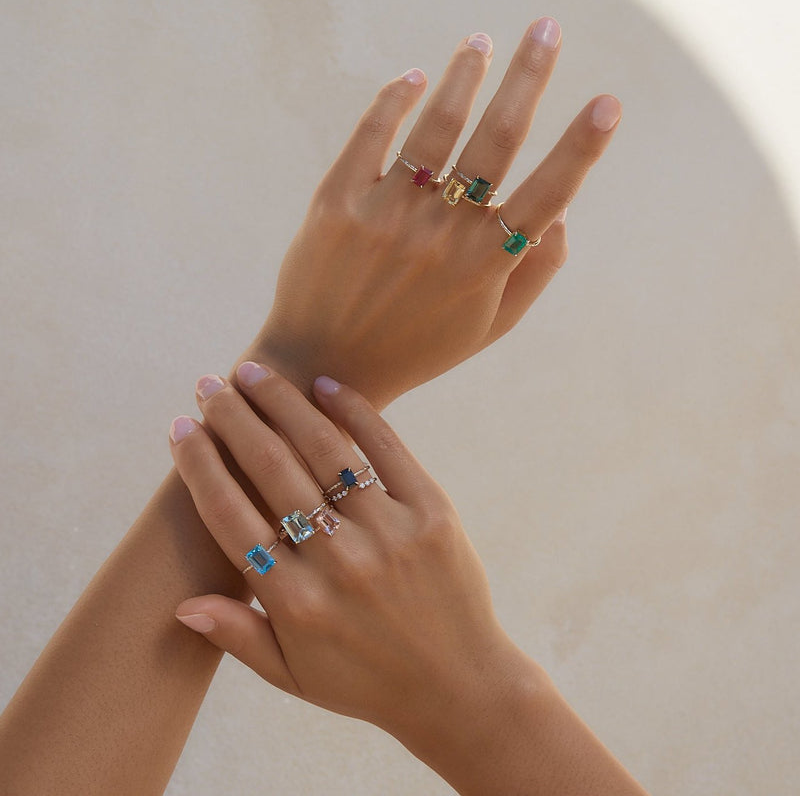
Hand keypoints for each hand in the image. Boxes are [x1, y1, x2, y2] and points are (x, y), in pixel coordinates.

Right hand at [170, 364, 542, 768]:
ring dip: (282, 403)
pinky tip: (324, 384)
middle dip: (231, 418)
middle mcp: (337, 560)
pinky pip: (385, 448)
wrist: (460, 686)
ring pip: (322, 448)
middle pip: (269, 469)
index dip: (198, 465)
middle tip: (209, 385)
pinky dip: (353, 410)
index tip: (179, 428)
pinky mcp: (430, 510)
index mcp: (293, 601)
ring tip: (254, 373)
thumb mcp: (293, 676)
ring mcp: (387, 531)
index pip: (228, 515)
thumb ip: (237, 636)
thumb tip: (181, 601)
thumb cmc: (368, 682)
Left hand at [249, 19, 620, 407]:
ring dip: (464, 75)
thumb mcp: (486, 328)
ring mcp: (385, 214)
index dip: (581, 148)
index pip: (545, 195)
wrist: (324, 368)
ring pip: (435, 127)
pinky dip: (395, 99)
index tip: (609, 103)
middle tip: (547, 29)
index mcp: (482, 267)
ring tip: (480, 42)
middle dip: (528, 77)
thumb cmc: (415, 348)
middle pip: (495, 141)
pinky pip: (372, 135)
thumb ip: (533, 274)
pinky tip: (413, 79)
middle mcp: (438, 235)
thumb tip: (562, 212)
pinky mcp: (336, 203)